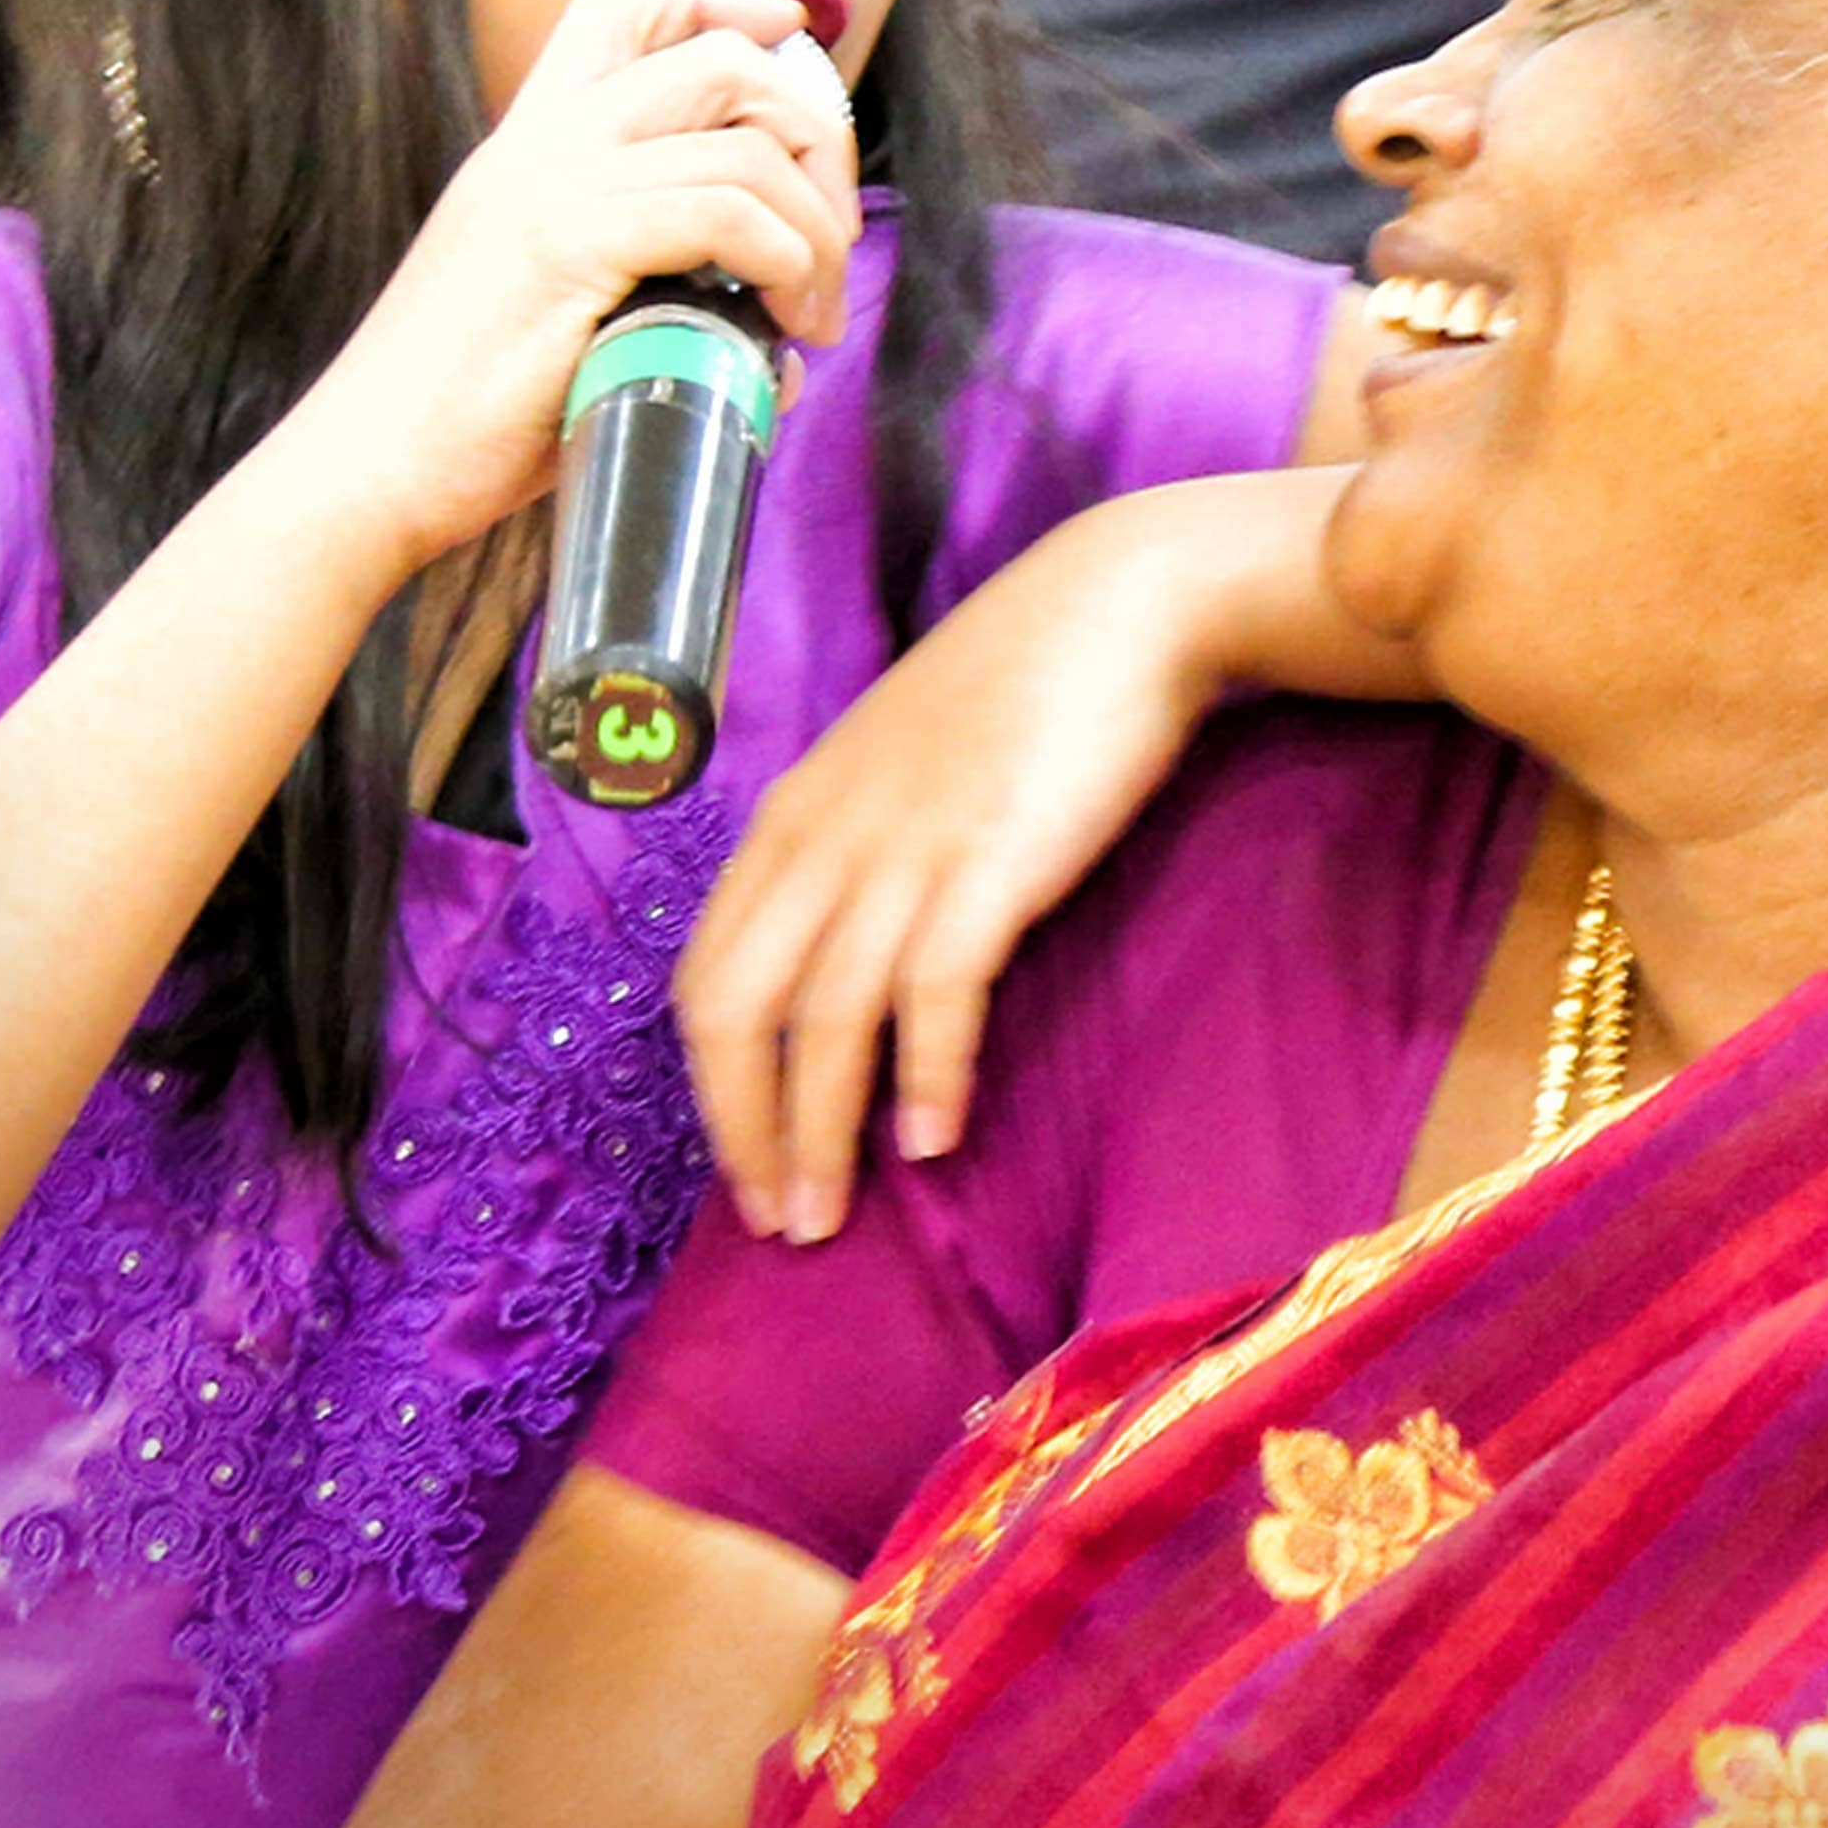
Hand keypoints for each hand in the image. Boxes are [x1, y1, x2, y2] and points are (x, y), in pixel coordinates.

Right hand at [274, 0, 862, 568]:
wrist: (365, 470)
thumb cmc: (466, 424)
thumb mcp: (567, 329)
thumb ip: (662, 311)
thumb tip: (776, 354)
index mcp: (525, 146)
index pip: (622, 8)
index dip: (723, 0)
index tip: (793, 41)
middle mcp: (537, 145)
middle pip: (715, 54)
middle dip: (812, 130)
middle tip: (834, 235)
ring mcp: (550, 187)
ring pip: (741, 140)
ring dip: (815, 225)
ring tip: (818, 312)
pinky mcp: (566, 246)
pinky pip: (722, 211)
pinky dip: (785, 259)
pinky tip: (789, 323)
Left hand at [675, 490, 1238, 1240]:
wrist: (1122, 606)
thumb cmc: (1021, 688)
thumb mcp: (898, 766)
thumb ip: (857, 847)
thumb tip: (848, 953)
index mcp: (789, 817)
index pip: (705, 973)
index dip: (712, 1086)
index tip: (744, 1163)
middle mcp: (822, 837)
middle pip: (735, 1011)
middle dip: (744, 1132)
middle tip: (780, 1222)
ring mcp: (901, 849)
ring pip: (821, 1021)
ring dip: (818, 1134)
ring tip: (833, 1217)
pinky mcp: (987, 863)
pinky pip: (933, 994)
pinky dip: (927, 1076)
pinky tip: (935, 1143)